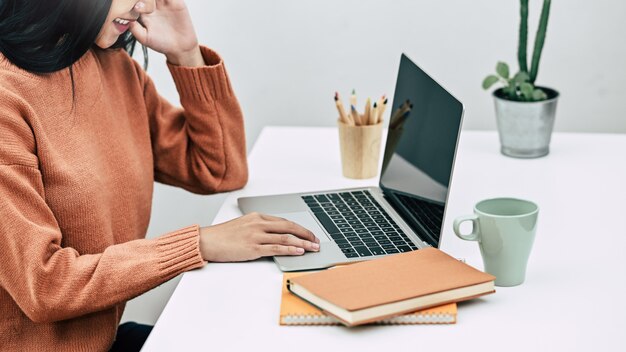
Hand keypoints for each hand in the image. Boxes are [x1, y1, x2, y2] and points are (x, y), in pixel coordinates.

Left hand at [129, 0, 203, 65]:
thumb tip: (127, 18)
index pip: (136, 1)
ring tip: (152, 1)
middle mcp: (153, 6)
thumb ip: (135, 28)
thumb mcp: (145, 38)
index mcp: (144, 12)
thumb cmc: (161, 44)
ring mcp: (165, 3)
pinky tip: (165, 0)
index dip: (134, 1)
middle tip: (143, 2)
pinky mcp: (177, 2)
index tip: (136, 7)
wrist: (180, 48)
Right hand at [199, 213, 320, 261]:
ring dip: (303, 243)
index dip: (299, 228)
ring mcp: (256, 236)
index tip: (309, 234)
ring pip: (286, 238)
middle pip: (289, 227)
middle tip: (316, 241)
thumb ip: (259, 228)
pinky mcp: (253, 248)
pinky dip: (290, 249)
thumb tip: (276, 236)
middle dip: (306, 234)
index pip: (284, 221)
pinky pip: (276, 248)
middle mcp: (259, 224)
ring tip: (313, 248)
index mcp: (257, 217)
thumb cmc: (223, 236)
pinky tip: (299, 251)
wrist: (207, 241)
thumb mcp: (243, 225)